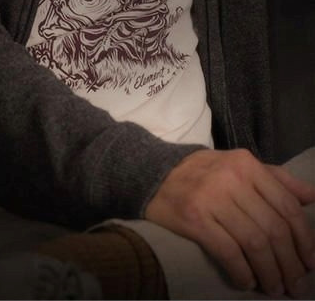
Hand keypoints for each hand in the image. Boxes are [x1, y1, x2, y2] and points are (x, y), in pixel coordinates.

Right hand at [145, 148, 314, 297]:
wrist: (153, 172)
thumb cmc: (203, 172)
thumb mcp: (239, 165)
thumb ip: (276, 178)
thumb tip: (311, 197)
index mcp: (247, 164)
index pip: (287, 205)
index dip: (304, 238)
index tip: (309, 261)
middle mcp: (232, 179)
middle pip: (273, 228)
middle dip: (290, 263)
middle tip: (295, 284)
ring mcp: (212, 198)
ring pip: (254, 243)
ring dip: (270, 272)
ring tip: (274, 288)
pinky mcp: (194, 219)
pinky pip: (228, 252)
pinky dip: (242, 272)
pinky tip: (247, 282)